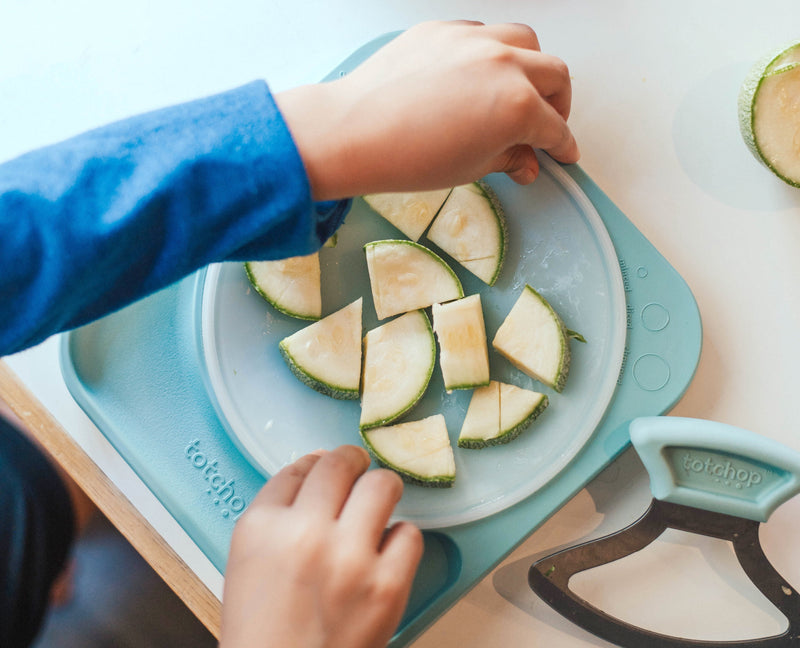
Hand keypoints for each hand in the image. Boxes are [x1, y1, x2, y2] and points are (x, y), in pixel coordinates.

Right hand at [219, 445, 422, 647]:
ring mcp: (349, 559)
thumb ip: (276, 514)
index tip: (325, 468)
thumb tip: (316, 469)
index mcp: (261, 527)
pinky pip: (410, 533)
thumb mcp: (247, 561)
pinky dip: (400, 540)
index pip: (297, 468)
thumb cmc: (264, 630)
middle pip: (340, 464)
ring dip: (381, 490)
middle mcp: (304, 534)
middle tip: (357, 471)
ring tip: (377, 503)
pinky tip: (384, 553)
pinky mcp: (386, 586)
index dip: (316, 464)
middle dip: (351, 462)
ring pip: (382, 485)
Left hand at [276, 20, 578, 199]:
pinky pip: (482, 32)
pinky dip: (490, 52)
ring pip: (525, 42)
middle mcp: (503, 64)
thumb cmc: (408, 157)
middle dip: (559, 103)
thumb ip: (508, 159)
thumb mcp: (470, 168)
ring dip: (531, 67)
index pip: (555, 128)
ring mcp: (472, 40)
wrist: (354, 132)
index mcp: (517, 106)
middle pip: (555, 75)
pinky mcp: (442, 29)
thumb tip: (525, 162)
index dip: (563, 146)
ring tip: (518, 90)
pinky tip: (476, 74)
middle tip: (546, 123)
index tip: (563, 153)